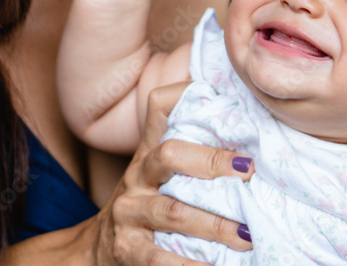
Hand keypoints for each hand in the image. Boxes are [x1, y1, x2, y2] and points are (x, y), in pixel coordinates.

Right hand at [94, 83, 255, 264]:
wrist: (96, 250)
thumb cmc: (145, 205)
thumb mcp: (159, 174)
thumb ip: (192, 153)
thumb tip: (248, 139)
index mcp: (149, 152)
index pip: (160, 107)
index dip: (187, 96)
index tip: (230, 107)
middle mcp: (137, 177)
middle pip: (169, 155)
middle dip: (211, 161)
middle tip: (250, 171)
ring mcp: (129, 213)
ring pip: (174, 212)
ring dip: (215, 224)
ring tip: (248, 235)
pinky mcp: (126, 250)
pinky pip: (160, 259)